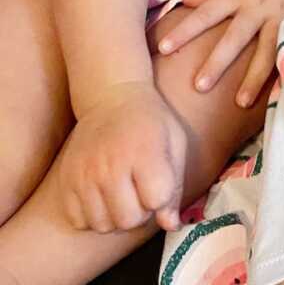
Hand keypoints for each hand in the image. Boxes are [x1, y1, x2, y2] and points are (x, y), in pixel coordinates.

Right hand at [59, 81, 186, 232]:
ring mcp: (85, 174)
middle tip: (140, 190)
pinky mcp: (66, 181)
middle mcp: (111, 165)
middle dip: (141, 211)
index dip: (161, 197)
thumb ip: (174, 186)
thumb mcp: (175, 142)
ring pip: (103, 225)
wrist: (112, 98)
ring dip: (116, 216)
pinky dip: (93, 215)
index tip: (159, 181)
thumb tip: (171, 225)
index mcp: (144, 152)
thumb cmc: (150, 123)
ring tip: (122, 193)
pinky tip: (102, 195)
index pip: (156, 200)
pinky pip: (79, 221)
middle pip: (129, 220)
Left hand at [158, 0, 283, 106]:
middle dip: (216, 63)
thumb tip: (185, 3)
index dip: (184, 31)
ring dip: (252, 77)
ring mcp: (278, 17)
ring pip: (264, 51)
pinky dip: (282, 69)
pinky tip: (278, 90)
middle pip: (233, 38)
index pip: (205, 14)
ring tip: (240, 102)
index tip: (164, 49)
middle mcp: (255, 7)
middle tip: (198, 86)